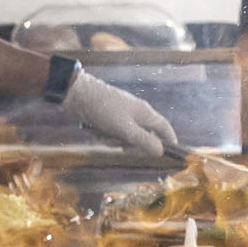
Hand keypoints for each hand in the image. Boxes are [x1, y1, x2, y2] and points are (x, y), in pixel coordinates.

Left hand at [63, 72, 179, 155]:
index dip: (169, 140)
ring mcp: (121, 114)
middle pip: (143, 136)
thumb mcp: (126, 130)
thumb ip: (144, 141)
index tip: (170, 151)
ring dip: (113, 140)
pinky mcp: (108, 116)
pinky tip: (94, 130)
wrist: (77, 94)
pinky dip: (104, 134)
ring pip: (124, 136)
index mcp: (145, 113)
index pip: (164, 127)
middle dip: (131, 144)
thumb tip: (161, 151)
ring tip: (102, 133)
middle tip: (122, 148)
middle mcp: (136, 112)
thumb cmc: (104, 110)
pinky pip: (111, 132)